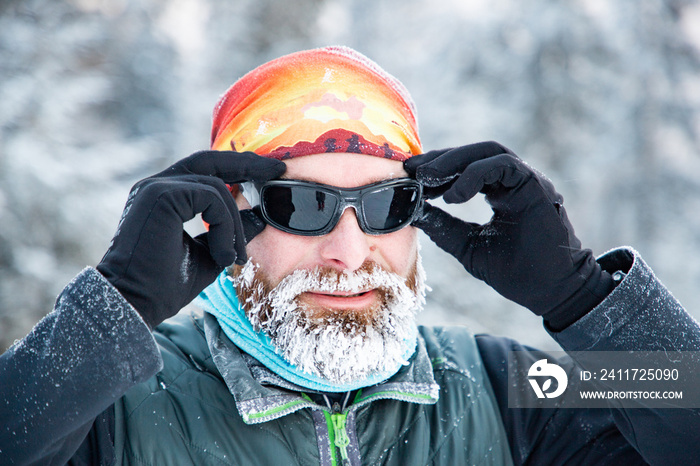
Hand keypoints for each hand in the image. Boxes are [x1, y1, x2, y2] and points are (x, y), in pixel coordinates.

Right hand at [97, 151, 285, 328]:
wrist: (135, 304)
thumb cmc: (165, 286)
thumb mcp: (210, 255)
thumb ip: (231, 233)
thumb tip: (260, 216)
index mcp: (165, 197)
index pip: (206, 170)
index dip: (238, 168)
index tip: (269, 172)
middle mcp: (156, 185)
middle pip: (210, 160)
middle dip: (247, 163)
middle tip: (279, 168)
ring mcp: (156, 187)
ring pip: (216, 186)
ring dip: (234, 223)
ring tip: (234, 255)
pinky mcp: (161, 195)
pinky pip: (211, 197)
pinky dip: (225, 226)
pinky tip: (222, 254)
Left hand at [405, 142, 612, 328]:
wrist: (549, 292)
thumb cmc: (514, 272)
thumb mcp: (466, 245)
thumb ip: (442, 225)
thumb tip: (412, 209)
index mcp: (499, 192)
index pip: (464, 167)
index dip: (436, 168)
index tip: (409, 175)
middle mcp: (513, 182)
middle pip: (472, 153)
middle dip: (439, 159)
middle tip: (412, 170)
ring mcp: (526, 180)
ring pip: (487, 152)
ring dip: (453, 162)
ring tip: (428, 179)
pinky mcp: (535, 185)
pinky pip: (502, 165)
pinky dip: (474, 175)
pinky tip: (453, 197)